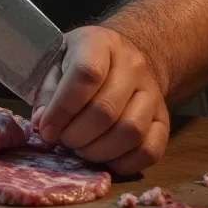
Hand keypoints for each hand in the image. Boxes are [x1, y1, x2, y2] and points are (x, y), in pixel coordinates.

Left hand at [31, 25, 169, 174]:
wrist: (123, 59)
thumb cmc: (81, 60)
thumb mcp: (58, 61)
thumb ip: (47, 91)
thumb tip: (42, 125)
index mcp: (101, 43)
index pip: (87, 74)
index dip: (63, 108)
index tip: (46, 129)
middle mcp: (133, 65)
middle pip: (107, 109)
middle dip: (78, 135)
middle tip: (63, 142)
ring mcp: (152, 92)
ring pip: (131, 132)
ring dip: (99, 151)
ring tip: (81, 149)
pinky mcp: (164, 119)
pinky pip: (151, 150)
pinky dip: (124, 163)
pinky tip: (105, 158)